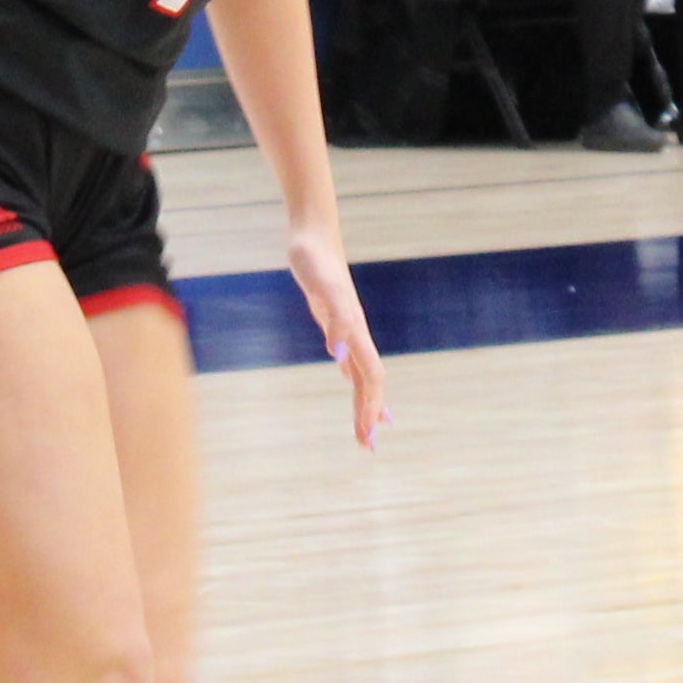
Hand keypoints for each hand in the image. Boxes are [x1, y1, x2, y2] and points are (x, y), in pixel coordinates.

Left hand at [288, 221, 388, 445]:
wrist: (312, 235)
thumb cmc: (315, 260)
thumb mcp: (322, 288)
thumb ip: (336, 318)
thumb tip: (338, 353)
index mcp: (356, 331)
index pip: (371, 377)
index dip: (370, 407)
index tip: (366, 436)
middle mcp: (354, 333)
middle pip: (369, 381)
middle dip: (369, 414)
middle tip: (367, 447)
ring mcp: (345, 327)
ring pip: (361, 371)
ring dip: (365, 399)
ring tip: (369, 425)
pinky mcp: (333, 320)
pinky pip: (349, 356)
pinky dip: (352, 374)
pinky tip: (349, 379)